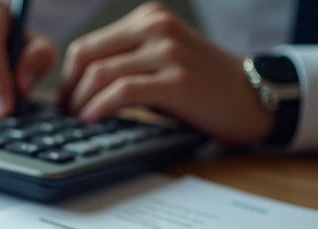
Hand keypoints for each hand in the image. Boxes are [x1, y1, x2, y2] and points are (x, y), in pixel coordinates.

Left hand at [58, 2, 273, 144]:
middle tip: (66, 115)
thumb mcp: (161, 61)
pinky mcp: (177, 80)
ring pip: (100, 73)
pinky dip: (100, 107)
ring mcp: (167, 52)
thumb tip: (80, 89)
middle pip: (86, 56)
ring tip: (79, 121)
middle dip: (68, 90)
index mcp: (149, 18)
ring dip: (80, 102)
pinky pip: (123, 90)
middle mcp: (156, 27)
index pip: (88, 44)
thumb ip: (126, 63)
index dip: (67, 77)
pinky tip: (93, 119)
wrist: (253, 97)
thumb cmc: (203, 86)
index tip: (64, 101)